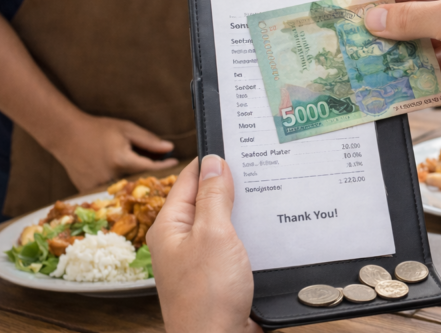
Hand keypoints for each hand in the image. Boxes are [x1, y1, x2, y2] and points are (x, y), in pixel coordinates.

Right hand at [51, 114, 177, 190]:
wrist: (66, 135)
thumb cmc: (99, 129)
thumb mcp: (126, 129)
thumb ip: (149, 141)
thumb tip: (170, 149)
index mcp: (122, 160)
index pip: (150, 167)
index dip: (165, 166)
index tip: (175, 164)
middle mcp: (110, 176)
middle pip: (138, 182)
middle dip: (149, 177)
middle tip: (160, 172)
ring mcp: (97, 186)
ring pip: (123, 189)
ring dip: (133, 183)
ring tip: (138, 175)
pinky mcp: (88, 191)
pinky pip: (109, 192)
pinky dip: (117, 185)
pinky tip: (116, 176)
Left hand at [147, 156, 260, 332]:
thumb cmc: (208, 296)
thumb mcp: (213, 234)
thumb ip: (213, 196)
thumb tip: (213, 161)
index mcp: (170, 227)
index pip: (190, 178)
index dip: (213, 159)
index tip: (239, 143)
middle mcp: (182, 241)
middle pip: (207, 198)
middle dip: (233, 183)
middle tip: (262, 165)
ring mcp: (200, 259)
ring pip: (224, 221)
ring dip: (244, 209)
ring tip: (270, 191)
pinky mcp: (219, 274)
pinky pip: (234, 243)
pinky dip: (250, 232)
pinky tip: (270, 227)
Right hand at [364, 0, 440, 110]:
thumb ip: (410, 18)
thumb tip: (373, 18)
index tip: (354, 9)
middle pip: (417, 6)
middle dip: (391, 25)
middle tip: (360, 40)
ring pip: (426, 33)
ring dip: (406, 49)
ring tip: (377, 61)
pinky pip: (440, 54)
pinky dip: (425, 66)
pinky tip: (408, 78)